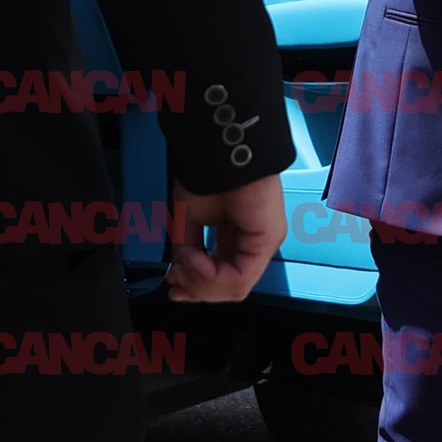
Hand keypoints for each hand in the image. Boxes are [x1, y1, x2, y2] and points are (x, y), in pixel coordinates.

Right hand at [165, 175, 286, 302]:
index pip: (223, 278)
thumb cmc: (208, 175)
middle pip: (230, 288)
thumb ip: (187, 250)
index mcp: (237, 239)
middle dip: (197, 289)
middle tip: (175, 283)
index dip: (197, 286)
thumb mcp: (188, 220)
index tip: (173, 285)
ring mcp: (264, 244)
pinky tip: (195, 260)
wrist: (220, 152)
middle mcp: (253, 244)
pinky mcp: (267, 240)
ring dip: (201, 283)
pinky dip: (210, 275)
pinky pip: (239, 276)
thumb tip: (181, 272)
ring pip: (236, 288)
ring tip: (183, 267)